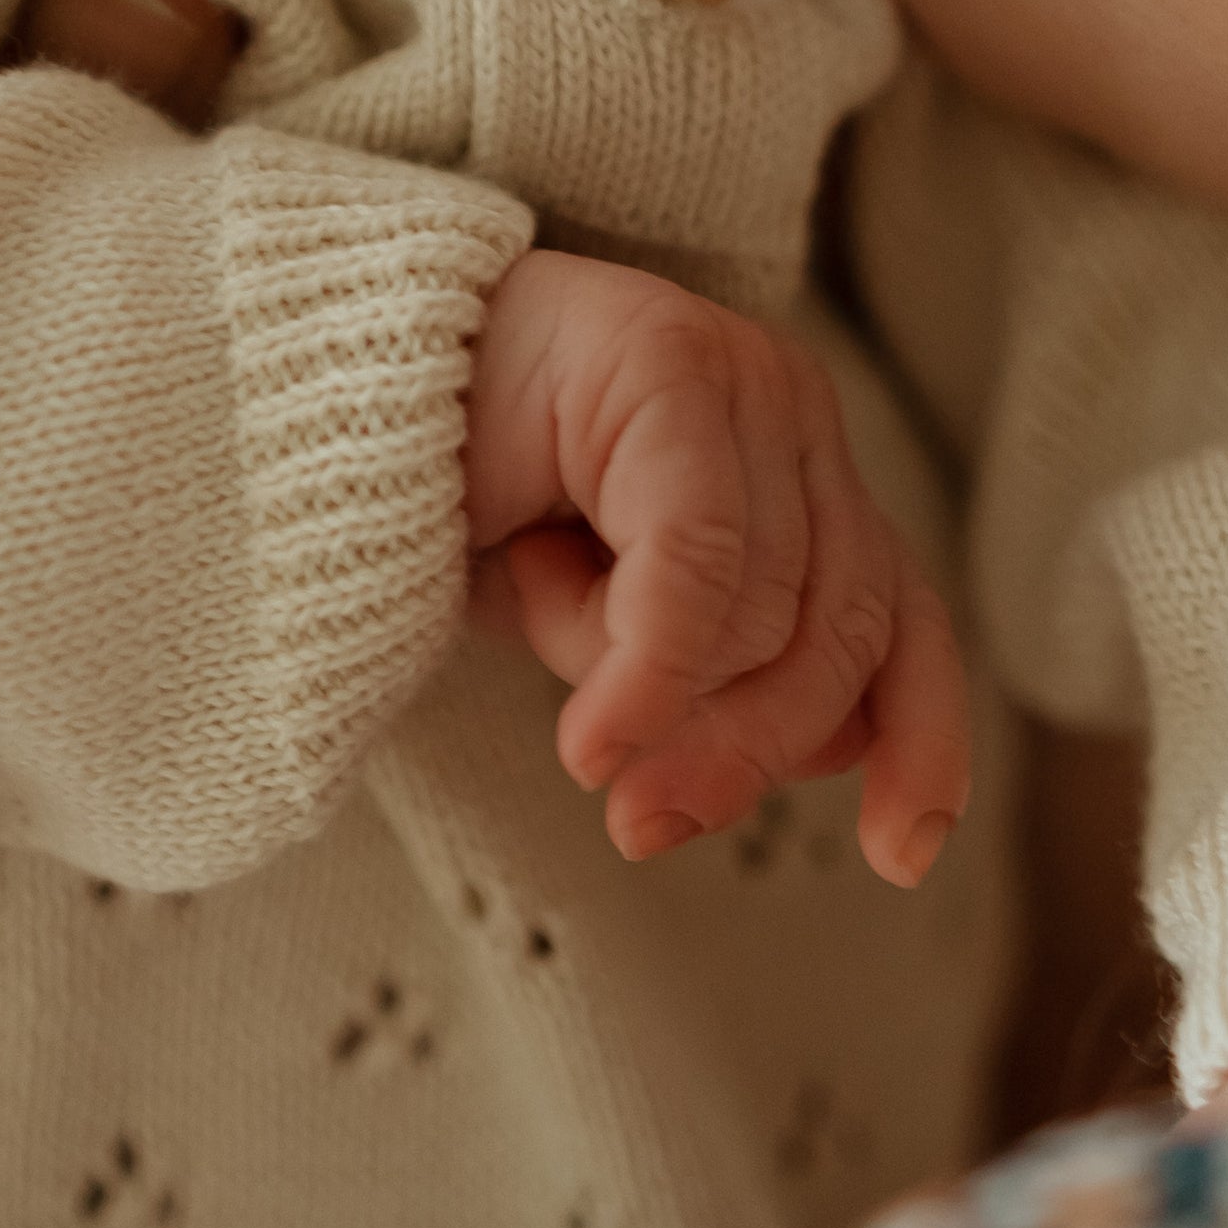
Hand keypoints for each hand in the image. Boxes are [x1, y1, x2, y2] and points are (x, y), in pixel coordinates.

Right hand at [461, 249, 972, 884]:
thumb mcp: (598, 631)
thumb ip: (713, 681)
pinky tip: (589, 743)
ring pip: (768, 613)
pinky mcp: (668, 366)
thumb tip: (823, 758)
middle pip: (844, 630)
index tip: (900, 860)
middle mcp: (790, 415)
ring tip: (540, 645)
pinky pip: (696, 567)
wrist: (307, 403)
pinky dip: (646, 671)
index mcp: (796, 477)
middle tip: (643, 827)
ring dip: (652, 692)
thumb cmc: (451, 517)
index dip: (920, 742)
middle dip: (750, 751)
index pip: (905, 621)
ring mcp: (740, 379)